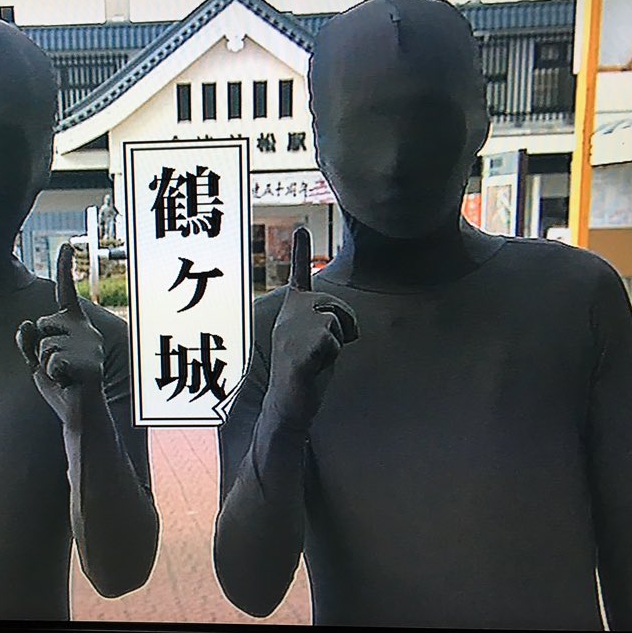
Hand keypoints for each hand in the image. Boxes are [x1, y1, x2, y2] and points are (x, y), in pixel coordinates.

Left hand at [17, 243, 105, 423]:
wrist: (78, 412)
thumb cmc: (59, 385)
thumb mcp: (35, 362)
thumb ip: (27, 344)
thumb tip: (26, 324)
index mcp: (74, 325)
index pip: (65, 292)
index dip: (65, 267)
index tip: (67, 244)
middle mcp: (85, 329)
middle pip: (42, 326)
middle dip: (39, 348)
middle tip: (58, 368)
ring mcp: (88, 344)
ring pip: (45, 345)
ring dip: (46, 365)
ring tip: (64, 376)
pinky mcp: (88, 361)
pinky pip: (51, 361)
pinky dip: (52, 374)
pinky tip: (67, 381)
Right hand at [267, 227, 357, 427]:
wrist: (288, 405)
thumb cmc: (305, 376)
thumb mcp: (316, 344)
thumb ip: (324, 327)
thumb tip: (338, 326)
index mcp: (290, 312)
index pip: (298, 277)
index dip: (300, 252)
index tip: (300, 228)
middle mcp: (288, 314)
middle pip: (334, 303)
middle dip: (344, 325)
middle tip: (327, 350)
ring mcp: (293, 326)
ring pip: (337, 320)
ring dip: (337, 342)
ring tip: (318, 359)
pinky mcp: (303, 341)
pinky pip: (335, 338)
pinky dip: (333, 354)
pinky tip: (315, 365)